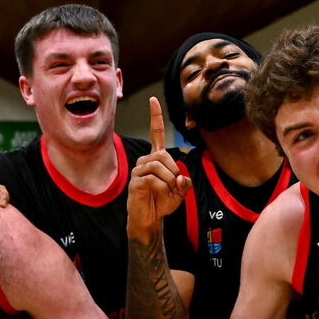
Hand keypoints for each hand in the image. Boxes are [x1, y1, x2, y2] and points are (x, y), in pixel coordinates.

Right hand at [127, 97, 189, 240]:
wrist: (149, 219)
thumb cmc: (162, 202)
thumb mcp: (180, 192)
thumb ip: (184, 183)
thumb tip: (181, 178)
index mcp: (157, 158)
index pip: (156, 133)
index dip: (155, 117)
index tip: (152, 100)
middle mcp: (146, 161)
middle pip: (163, 155)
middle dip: (174, 171)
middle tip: (174, 185)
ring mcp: (139, 170)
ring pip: (158, 166)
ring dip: (168, 181)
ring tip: (166, 191)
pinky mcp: (135, 182)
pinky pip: (152, 179)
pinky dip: (161, 187)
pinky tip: (159, 194)